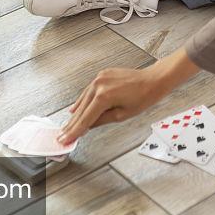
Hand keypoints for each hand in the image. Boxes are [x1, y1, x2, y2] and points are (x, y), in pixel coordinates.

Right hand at [58, 50, 198, 143]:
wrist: (153, 79)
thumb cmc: (143, 97)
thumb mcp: (122, 115)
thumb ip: (101, 120)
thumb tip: (88, 126)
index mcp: (104, 96)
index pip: (85, 119)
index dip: (74, 131)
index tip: (65, 140)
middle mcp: (99, 84)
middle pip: (81, 109)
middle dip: (71, 124)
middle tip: (62, 136)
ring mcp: (99, 78)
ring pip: (83, 100)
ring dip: (75, 114)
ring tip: (67, 127)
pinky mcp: (102, 74)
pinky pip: (89, 91)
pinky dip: (83, 101)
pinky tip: (75, 109)